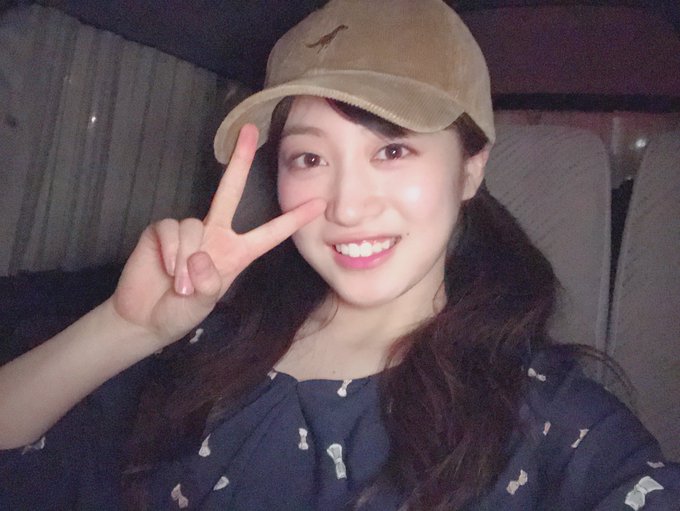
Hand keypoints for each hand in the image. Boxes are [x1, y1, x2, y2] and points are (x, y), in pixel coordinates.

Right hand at [111, 124, 324, 345]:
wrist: (145, 318)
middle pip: (231, 192)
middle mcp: (215, 235)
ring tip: (181, 284)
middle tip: (250, 131)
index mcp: (236, 253)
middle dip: (240, 161)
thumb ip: (209, 283)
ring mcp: (189, 231)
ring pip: (193, 225)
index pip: (270, 234)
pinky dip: (170, 252)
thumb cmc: (181, 312)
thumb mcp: (204, 304)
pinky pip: (171, 230)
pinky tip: (166, 270)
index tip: (319, 204)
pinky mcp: (162, 231)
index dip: (293, 220)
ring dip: (186, 259)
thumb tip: (200, 256)